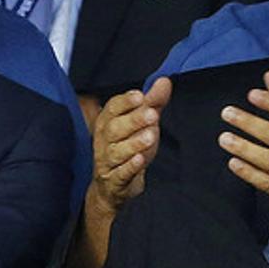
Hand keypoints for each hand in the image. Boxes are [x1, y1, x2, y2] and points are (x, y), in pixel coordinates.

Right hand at [73, 78, 172, 267]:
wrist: (116, 187)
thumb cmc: (130, 147)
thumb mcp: (144, 124)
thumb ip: (153, 103)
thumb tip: (165, 80)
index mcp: (108, 122)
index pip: (112, 109)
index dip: (125, 102)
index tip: (140, 96)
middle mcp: (103, 141)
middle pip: (114, 128)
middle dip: (133, 120)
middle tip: (152, 114)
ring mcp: (107, 162)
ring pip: (117, 151)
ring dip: (133, 143)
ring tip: (151, 136)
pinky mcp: (114, 181)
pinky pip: (120, 173)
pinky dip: (130, 167)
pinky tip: (141, 160)